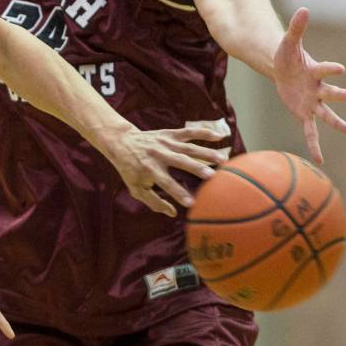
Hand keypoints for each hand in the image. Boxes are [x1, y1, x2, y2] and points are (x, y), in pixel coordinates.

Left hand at [101, 123, 230, 217]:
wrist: (121, 141)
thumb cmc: (130, 169)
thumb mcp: (135, 188)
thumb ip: (153, 201)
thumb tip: (172, 213)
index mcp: (150, 169)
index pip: (166, 183)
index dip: (178, 193)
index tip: (192, 203)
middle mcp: (159, 155)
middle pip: (180, 161)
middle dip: (197, 168)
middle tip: (213, 177)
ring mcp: (165, 142)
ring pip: (188, 147)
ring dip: (206, 152)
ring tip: (224, 160)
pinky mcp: (170, 134)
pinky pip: (188, 132)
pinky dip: (203, 133)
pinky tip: (220, 137)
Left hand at [273, 7, 345, 163]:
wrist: (283, 69)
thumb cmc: (288, 56)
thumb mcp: (288, 42)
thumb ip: (297, 27)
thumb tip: (304, 8)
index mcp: (315, 71)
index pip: (324, 70)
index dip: (330, 69)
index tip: (340, 69)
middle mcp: (318, 89)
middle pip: (331, 93)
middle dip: (341, 95)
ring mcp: (313, 102)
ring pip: (326, 114)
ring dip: (337, 122)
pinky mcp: (304, 113)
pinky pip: (310, 131)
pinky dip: (315, 145)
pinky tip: (320, 159)